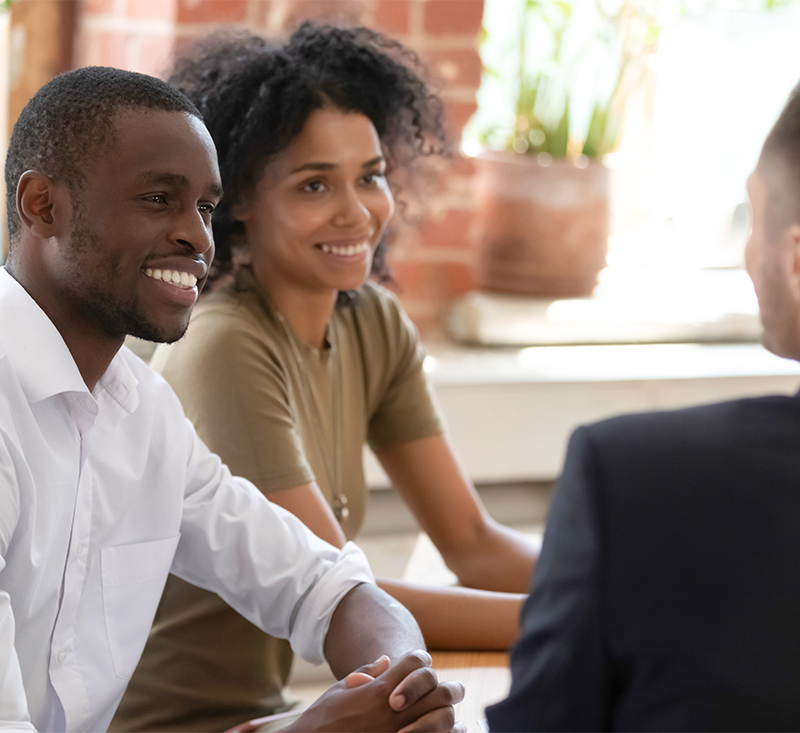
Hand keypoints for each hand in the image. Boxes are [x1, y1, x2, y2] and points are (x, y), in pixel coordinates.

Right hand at [284, 650, 464, 731]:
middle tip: (448, 690)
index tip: (420, 665)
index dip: (420, 659)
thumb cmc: (323, 721)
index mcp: (380, 689)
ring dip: (448, 713)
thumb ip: (367, 673)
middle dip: (444, 687)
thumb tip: (386, 660)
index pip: (415, 661)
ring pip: (443, 717)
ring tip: (449, 713)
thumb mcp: (340, 690)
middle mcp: (394, 710)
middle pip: (438, 688)